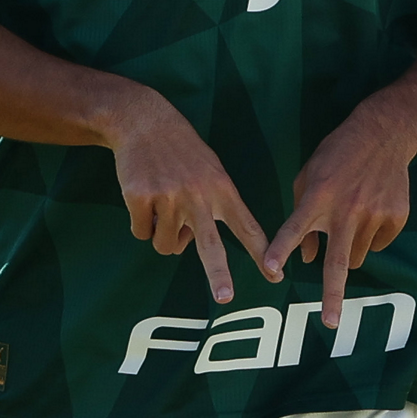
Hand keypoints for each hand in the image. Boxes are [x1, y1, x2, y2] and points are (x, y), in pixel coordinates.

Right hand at [110, 91, 273, 302]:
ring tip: (161, 202)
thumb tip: (190, 246)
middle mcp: (197, 195)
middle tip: (225, 297)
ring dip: (162, 234)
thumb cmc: (180, 148)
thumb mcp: (208, 168)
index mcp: (220, 188)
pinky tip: (143, 196)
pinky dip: (141, 223)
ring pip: (166, 245)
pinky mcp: (141, 197)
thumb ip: (209, 205)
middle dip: (218, 273)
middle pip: (211, 244)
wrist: (144, 119)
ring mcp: (168, 197)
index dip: (261, 252)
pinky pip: (142, 233)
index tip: (275, 276)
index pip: (246, 225)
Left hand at [264, 105, 413, 328]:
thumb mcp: (310, 174)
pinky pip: (379, 243)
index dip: (282, 248)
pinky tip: (371, 209)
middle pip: (337, 261)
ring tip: (351, 218)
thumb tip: (307, 258)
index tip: (270, 267)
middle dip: (333, 294)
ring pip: (358, 255)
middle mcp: (346, 210)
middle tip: (330, 321)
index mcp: (319, 196)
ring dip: (349, 249)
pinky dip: (371, 236)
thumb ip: (303, 214)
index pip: (295, 227)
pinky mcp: (395, 218)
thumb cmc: (338, 153)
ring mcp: (374, 215)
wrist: (383, 134)